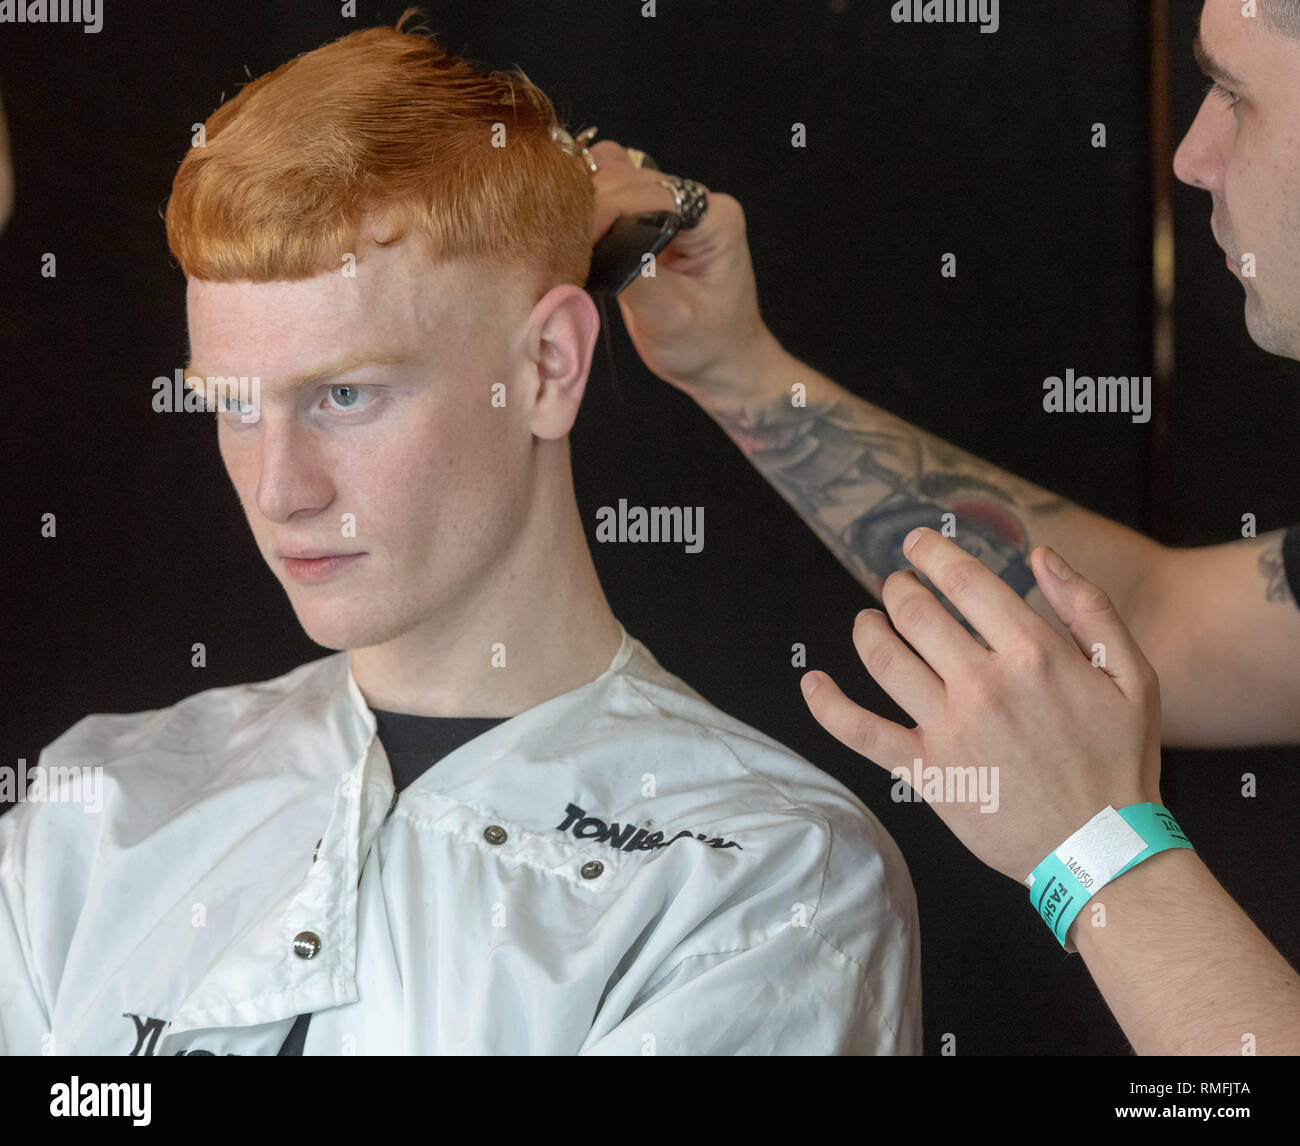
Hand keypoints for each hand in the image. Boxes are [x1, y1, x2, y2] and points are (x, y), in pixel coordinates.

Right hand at [588, 139, 778, 402]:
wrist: (719, 363)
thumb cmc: (705, 345)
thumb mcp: (671, 318)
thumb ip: (635, 274)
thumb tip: (594, 242)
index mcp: (714, 217)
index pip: (652, 191)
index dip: (610, 206)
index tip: (579, 235)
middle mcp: (694, 202)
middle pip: (628, 176)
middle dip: (592, 203)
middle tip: (562, 242)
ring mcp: (669, 208)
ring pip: (613, 178)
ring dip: (584, 202)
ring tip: (565, 240)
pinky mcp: (648, 220)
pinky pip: (609, 196)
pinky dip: (586, 209)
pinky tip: (572, 236)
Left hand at [800, 528, 1162, 883]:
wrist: (1101, 848)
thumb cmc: (1120, 761)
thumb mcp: (1132, 675)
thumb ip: (1089, 607)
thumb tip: (1043, 554)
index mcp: (1033, 653)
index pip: (965, 581)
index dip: (932, 554)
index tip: (916, 545)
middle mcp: (983, 684)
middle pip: (916, 612)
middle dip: (898, 588)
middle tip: (897, 586)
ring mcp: (949, 728)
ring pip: (884, 658)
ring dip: (866, 630)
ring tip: (867, 621)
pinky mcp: (926, 772)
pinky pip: (861, 731)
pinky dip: (827, 705)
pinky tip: (812, 683)